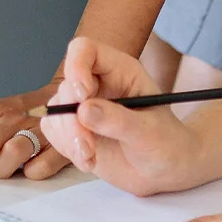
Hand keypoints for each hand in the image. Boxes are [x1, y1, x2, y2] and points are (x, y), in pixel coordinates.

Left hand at [0, 82, 71, 179]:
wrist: (69, 100)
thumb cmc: (24, 116)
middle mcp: (14, 117)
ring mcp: (39, 130)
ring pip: (12, 155)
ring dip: (3, 171)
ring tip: (6, 170)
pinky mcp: (61, 146)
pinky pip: (40, 168)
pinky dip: (32, 173)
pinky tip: (30, 168)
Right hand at [36, 37, 205, 194]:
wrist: (165, 170)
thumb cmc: (167, 144)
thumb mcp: (150, 133)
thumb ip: (119, 120)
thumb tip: (84, 110)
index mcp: (120, 71)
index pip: (86, 50)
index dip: (77, 66)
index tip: (82, 96)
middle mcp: (97, 84)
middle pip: (67, 87)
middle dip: (72, 120)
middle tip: (87, 147)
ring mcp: (83, 107)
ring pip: (56, 112)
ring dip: (69, 139)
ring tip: (91, 158)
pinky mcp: (74, 129)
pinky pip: (54, 131)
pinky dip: (66, 148)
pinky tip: (88, 161)